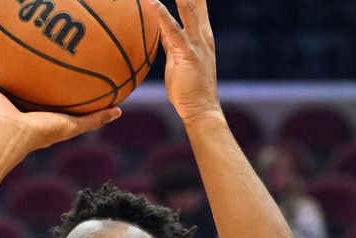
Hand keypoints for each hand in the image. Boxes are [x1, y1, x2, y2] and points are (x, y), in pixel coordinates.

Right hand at [0, 53, 120, 152]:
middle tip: (36, 58)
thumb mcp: (75, 124)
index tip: (61, 75)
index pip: (48, 101)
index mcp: (38, 116)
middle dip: (28, 76)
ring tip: (5, 50)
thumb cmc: (43, 132)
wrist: (13, 134)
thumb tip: (119, 111)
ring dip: (2, 69)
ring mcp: (3, 103)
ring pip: (2, 82)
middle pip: (24, 89)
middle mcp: (20, 109)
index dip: (53, 89)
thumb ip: (95, 119)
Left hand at [151, 0, 220, 123]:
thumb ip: (170, 42)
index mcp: (201, 33)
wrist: (200, 109)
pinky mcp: (188, 53)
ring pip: (188, 7)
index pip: (196, 4)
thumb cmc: (187, 89)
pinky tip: (152, 2)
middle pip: (196, 0)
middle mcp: (203, 33)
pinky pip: (174, 30)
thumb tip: (160, 30)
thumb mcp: (177, 60)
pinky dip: (162, 15)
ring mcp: (197, 42)